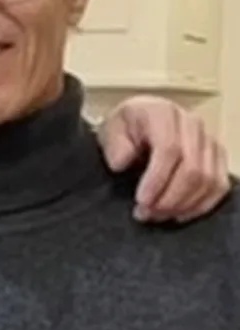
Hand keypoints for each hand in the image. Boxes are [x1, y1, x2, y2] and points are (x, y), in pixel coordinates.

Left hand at [99, 97, 229, 222]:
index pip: (169, 149)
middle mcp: (191, 124)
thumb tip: (123, 163)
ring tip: (157, 215)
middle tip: (145, 214)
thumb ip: (115, 146)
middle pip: (191, 168)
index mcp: (163, 114)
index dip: (157, 179)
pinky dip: (201, 204)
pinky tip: (179, 215)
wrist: (139, 123)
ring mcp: (208, 140)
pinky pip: (219, 184)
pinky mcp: (217, 156)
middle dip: (168, 198)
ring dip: (182, 204)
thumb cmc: (124, 129)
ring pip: (208, 179)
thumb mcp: (110, 131)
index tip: (141, 200)